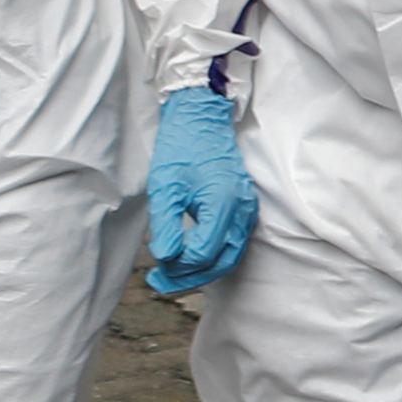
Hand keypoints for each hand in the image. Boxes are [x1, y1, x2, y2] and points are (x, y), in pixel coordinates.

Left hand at [141, 86, 257, 295]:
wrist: (201, 118)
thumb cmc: (182, 147)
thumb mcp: (165, 187)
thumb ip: (166, 227)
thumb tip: (166, 259)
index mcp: (223, 204)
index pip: (203, 254)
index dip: (178, 267)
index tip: (154, 268)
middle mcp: (242, 211)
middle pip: (220, 262)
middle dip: (189, 278)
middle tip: (158, 283)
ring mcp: (247, 210)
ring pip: (229, 256)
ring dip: (201, 271)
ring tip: (171, 275)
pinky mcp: (245, 208)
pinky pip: (232, 244)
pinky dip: (212, 257)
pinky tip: (190, 256)